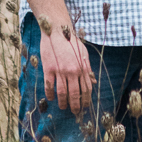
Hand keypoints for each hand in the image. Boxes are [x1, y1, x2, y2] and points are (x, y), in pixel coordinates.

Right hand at [20, 0, 94, 114]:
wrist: (57, 29)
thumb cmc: (70, 41)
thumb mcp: (83, 53)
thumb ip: (87, 68)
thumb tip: (93, 82)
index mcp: (82, 67)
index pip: (86, 88)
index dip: (86, 100)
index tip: (84, 107)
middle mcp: (72, 70)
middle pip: (75, 94)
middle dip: (75, 106)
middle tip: (74, 112)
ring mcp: (60, 70)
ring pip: (62, 92)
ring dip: (63, 103)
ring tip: (63, 107)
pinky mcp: (49, 69)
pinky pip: (49, 86)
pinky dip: (50, 94)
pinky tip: (51, 98)